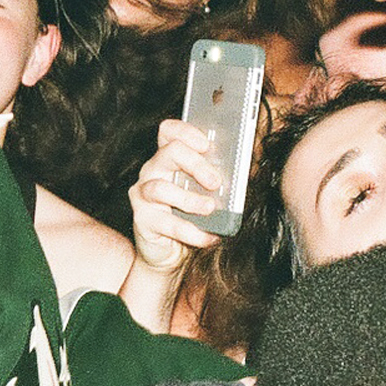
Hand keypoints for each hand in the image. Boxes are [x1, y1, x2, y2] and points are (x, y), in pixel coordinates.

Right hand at [129, 120, 222, 272]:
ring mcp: (143, 194)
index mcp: (169, 158)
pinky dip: (191, 231)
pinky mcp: (142, 219)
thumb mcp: (206, 194)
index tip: (207, 144)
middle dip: (195, 164)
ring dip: (189, 199)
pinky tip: (209, 237)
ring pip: (160, 187)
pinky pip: (166, 223)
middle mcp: (152, 171)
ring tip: (210, 208)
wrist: (171, 253)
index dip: (186, 132)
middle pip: (169, 152)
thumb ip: (218, 179)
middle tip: (216, 182)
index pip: (169, 131)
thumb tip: (243, 170)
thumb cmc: (192, 217)